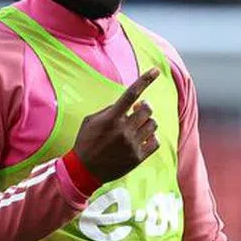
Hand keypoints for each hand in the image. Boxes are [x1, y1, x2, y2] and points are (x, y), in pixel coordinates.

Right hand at [71, 67, 159, 182]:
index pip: (131, 94)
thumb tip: (130, 104)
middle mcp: (123, 130)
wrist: (84, 170)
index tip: (155, 70)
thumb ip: (110, 110)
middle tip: (137, 111)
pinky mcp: (137, 157)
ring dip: (147, 124)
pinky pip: (156, 141)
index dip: (145, 80)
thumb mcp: (91, 120)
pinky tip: (141, 140)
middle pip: (147, 110)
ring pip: (153, 125)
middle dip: (144, 108)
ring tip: (137, 128)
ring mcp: (132, 144)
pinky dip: (151, 138)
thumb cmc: (86, 142)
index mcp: (111, 118)